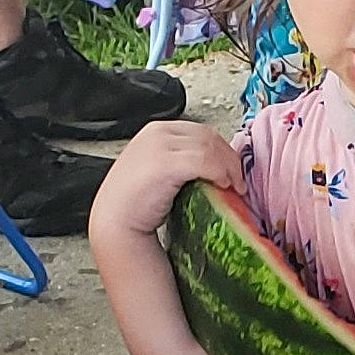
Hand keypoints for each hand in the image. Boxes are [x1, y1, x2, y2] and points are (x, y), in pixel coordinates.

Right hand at [89, 118, 243, 240]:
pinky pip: (204, 160)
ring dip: (229, 166)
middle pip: (208, 135)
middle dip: (229, 157)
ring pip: (210, 146)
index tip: (232, 169)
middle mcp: (157, 132)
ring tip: (235, 187)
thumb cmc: (136, 205)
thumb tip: (215, 169)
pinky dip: (220, 172)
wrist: (115, 222)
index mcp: (155, 131)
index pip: (200, 131)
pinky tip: (224, 186)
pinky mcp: (166, 162)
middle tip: (239, 181)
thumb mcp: (159, 173)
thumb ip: (181, 163)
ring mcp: (160, 145)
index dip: (221, 149)